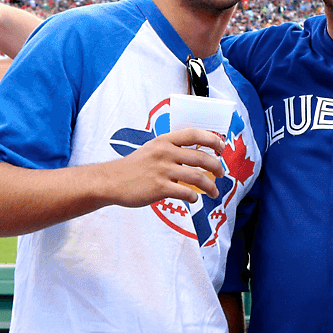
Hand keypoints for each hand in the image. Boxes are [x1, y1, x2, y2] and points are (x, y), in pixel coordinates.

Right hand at [104, 128, 226, 206]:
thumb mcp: (152, 149)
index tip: (222, 147)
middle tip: (221, 174)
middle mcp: (165, 153)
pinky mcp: (159, 188)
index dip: (212, 139)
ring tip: (214, 192)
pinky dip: (194, 197)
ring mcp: (162, 170)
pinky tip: (194, 198)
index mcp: (164, 141)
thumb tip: (196, 157)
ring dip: (210, 186)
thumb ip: (172, 150)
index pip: (194, 134)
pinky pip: (185, 193)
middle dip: (216, 167)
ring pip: (197, 177)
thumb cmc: (134, 166)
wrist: (111, 181)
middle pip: (201, 157)